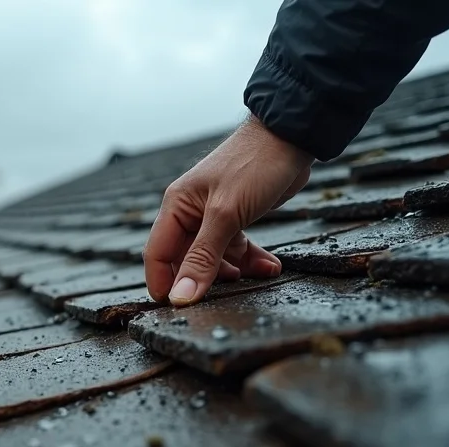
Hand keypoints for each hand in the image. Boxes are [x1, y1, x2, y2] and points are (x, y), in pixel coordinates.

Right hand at [143, 114, 313, 306]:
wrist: (292, 135)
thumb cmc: (254, 165)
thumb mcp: (225, 216)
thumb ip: (203, 258)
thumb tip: (180, 297)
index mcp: (176, 207)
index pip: (156, 255)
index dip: (164, 284)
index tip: (178, 310)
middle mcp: (190, 212)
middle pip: (185, 259)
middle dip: (203, 279)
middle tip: (222, 299)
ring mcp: (214, 215)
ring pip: (214, 256)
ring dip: (233, 271)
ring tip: (253, 277)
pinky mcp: (237, 216)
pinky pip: (236, 247)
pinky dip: (251, 259)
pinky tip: (270, 267)